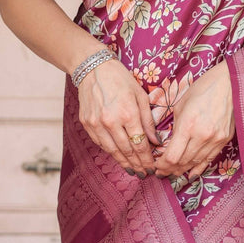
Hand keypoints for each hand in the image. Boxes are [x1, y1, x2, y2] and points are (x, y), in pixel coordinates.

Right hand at [77, 57, 160, 177]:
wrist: (93, 69)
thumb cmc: (121, 80)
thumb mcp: (140, 96)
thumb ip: (148, 121)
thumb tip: (156, 142)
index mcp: (128, 113)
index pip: (140, 144)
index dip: (147, 159)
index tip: (152, 167)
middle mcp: (111, 121)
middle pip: (126, 150)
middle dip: (137, 164)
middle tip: (144, 173)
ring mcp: (96, 124)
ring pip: (112, 150)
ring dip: (124, 163)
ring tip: (133, 171)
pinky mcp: (87, 124)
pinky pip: (101, 143)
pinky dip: (111, 152)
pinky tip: (119, 157)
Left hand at [154, 60, 234, 179]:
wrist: (229, 84)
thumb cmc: (202, 89)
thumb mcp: (181, 105)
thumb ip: (175, 127)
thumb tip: (168, 143)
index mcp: (188, 125)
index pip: (172, 156)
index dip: (161, 165)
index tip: (155, 166)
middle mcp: (202, 136)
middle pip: (182, 162)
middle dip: (169, 170)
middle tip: (160, 173)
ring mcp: (215, 139)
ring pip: (195, 163)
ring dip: (182, 170)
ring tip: (172, 173)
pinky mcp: (224, 140)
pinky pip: (209, 160)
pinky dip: (198, 169)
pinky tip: (190, 174)